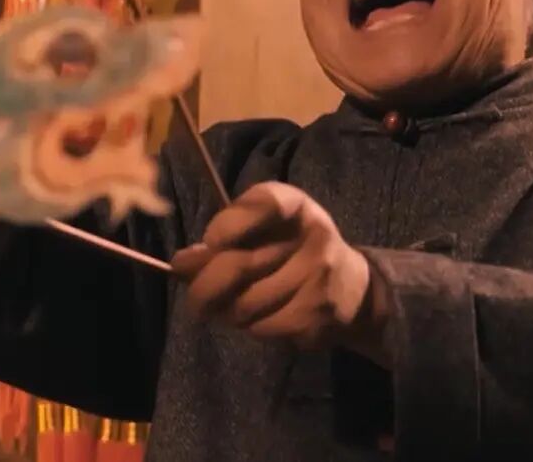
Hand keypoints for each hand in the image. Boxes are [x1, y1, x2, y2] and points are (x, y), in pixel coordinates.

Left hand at [171, 182, 390, 362]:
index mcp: (295, 206)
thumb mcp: (265, 229)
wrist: (353, 288)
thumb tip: (180, 264)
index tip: (209, 241)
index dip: (232, 223)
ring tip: (228, 308)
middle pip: (241, 265)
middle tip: (194, 298)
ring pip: (246, 304)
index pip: (265, 205)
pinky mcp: (318, 315)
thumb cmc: (293, 249)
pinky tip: (255, 319)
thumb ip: (225, 237)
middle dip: (205, 286)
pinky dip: (250, 327)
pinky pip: (263, 327)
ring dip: (225, 311)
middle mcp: (313, 236)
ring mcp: (319, 278)